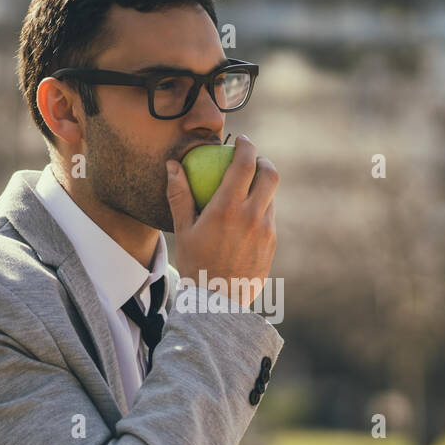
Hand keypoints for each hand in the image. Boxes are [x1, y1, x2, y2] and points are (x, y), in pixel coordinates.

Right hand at [166, 133, 277, 308]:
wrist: (216, 304)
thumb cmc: (194, 265)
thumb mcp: (182, 230)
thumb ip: (179, 195)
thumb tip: (172, 165)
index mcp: (228, 208)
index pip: (244, 164)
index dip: (246, 146)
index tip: (241, 141)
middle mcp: (252, 216)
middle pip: (270, 175)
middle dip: (264, 161)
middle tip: (253, 161)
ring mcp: (266, 231)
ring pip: (271, 198)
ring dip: (262, 188)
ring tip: (246, 191)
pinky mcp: (272, 245)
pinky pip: (270, 219)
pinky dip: (261, 210)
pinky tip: (247, 218)